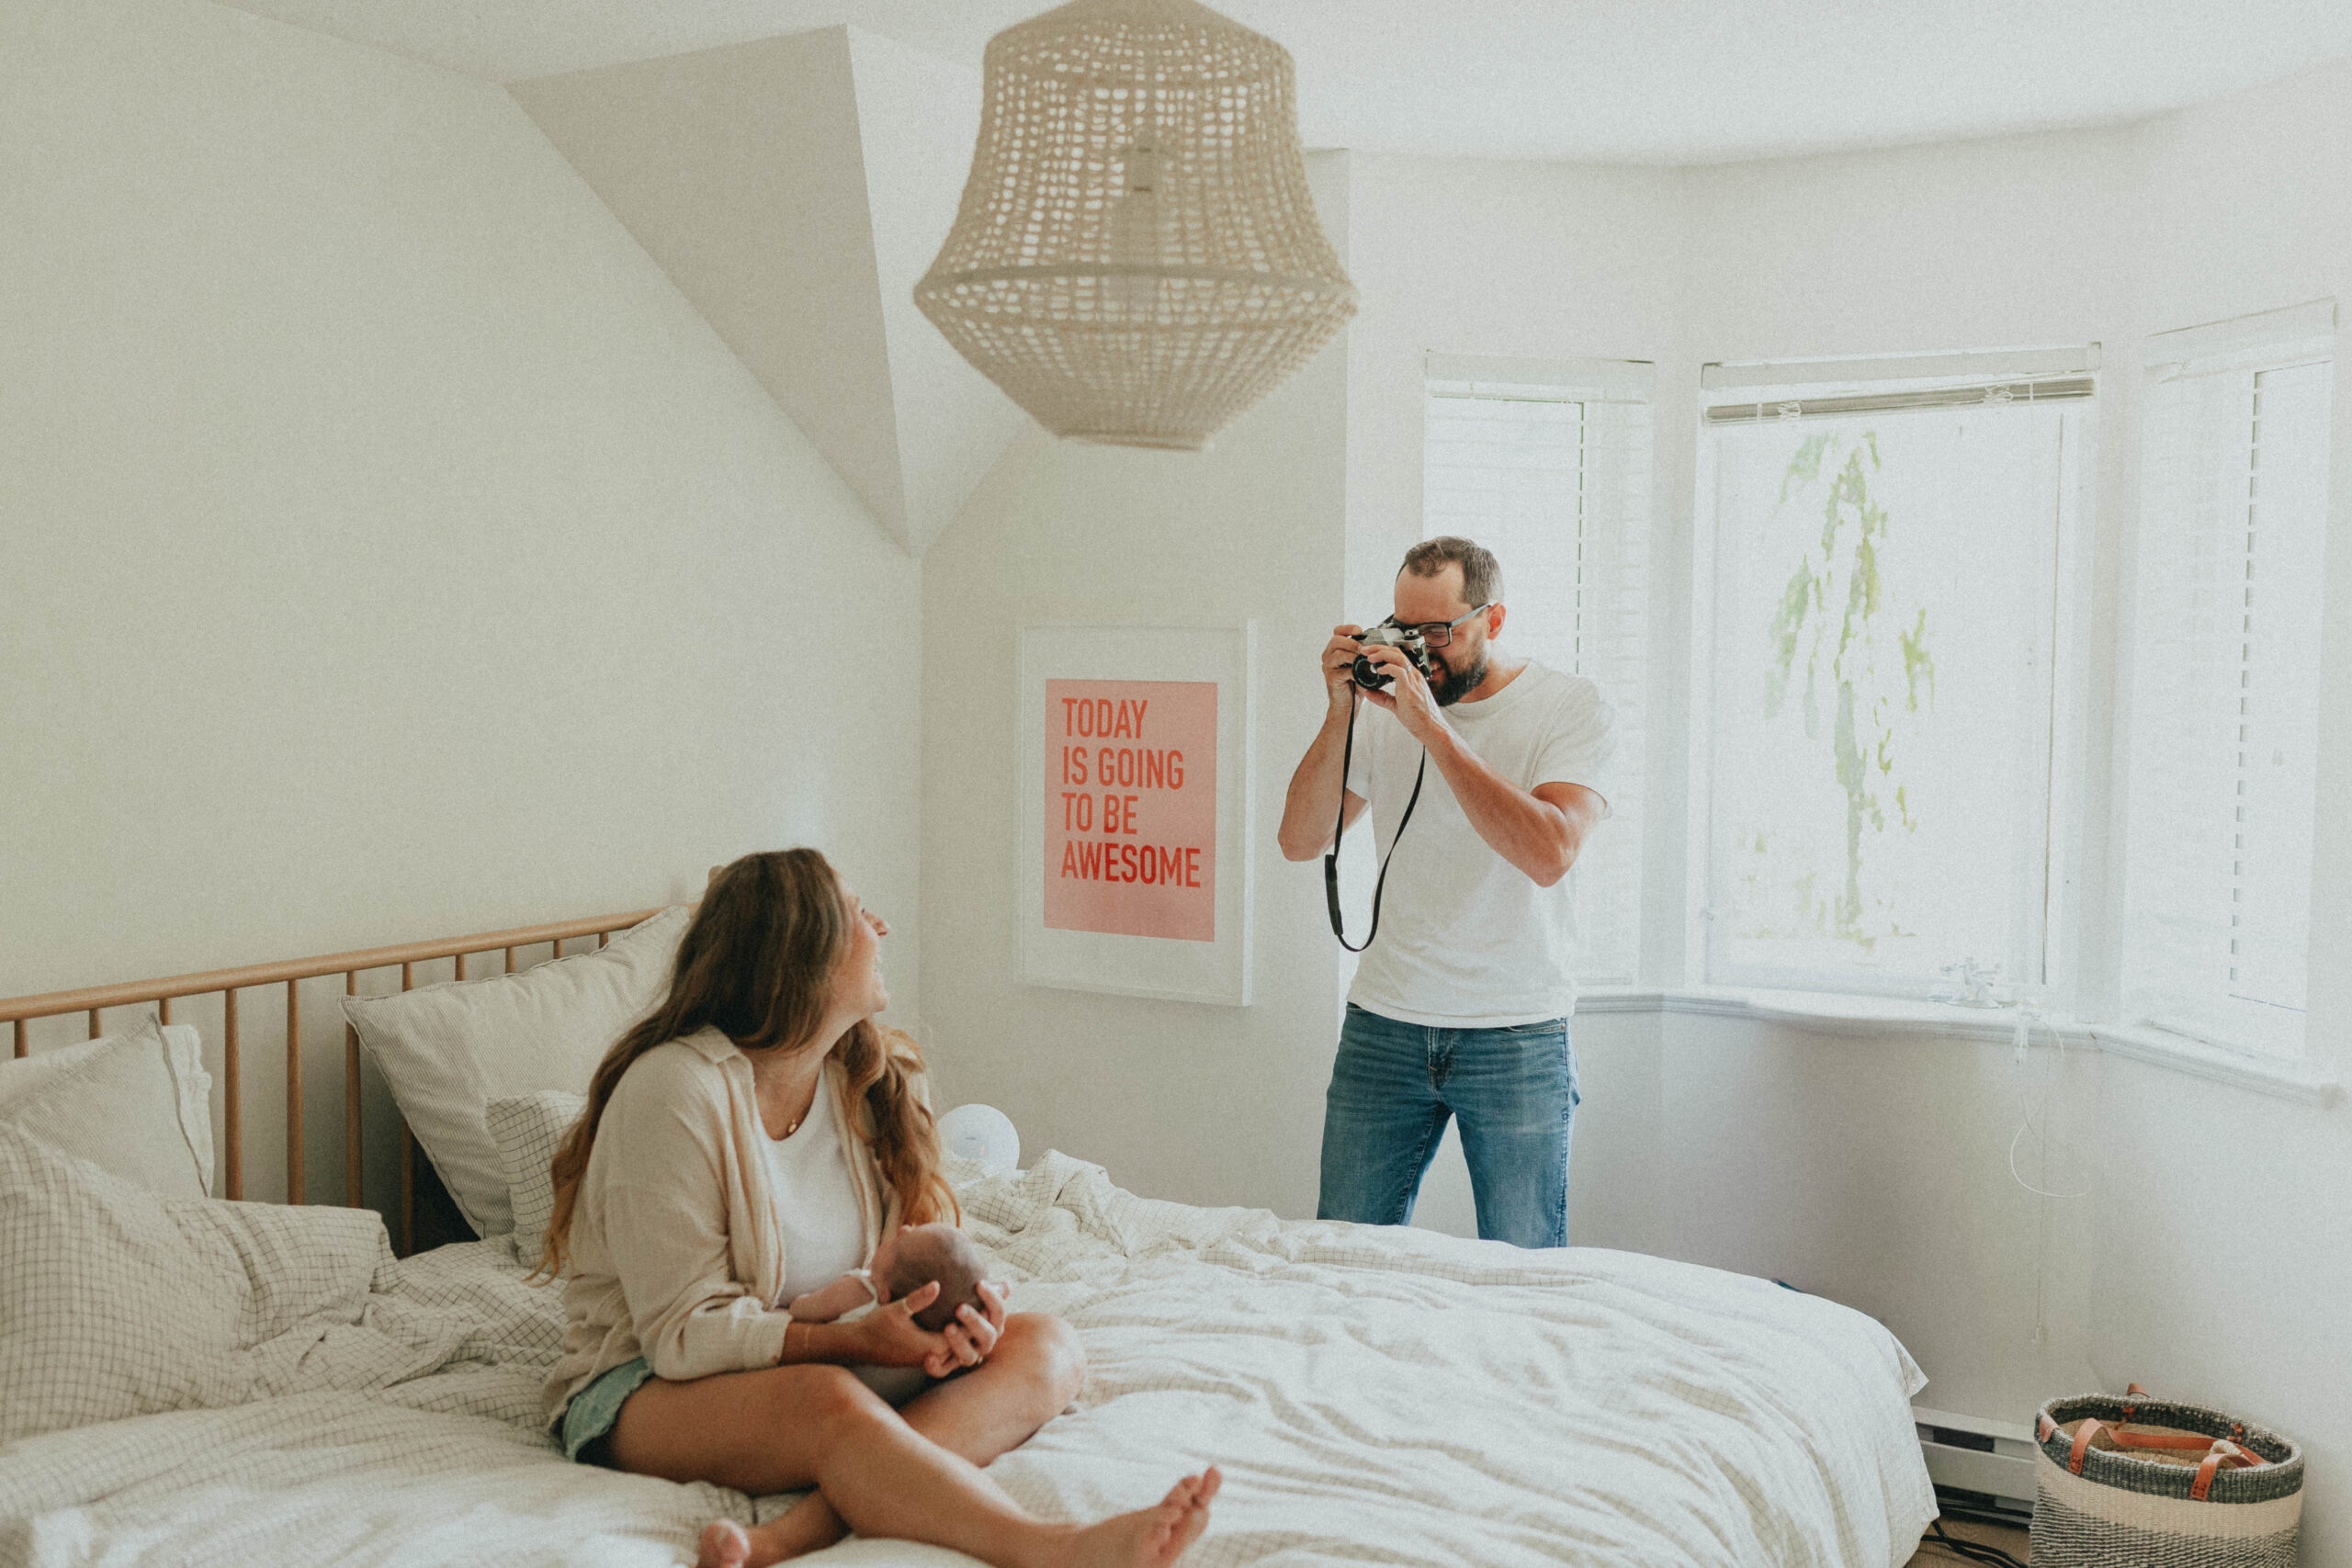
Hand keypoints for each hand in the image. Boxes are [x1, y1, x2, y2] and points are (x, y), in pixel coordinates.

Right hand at [851, 1279, 1010, 1378]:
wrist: (858, 1346)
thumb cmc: (876, 1327)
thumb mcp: (896, 1310)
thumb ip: (917, 1299)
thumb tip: (937, 1285)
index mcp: (934, 1346)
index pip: (969, 1334)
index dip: (982, 1314)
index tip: (988, 1292)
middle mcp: (937, 1355)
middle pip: (973, 1342)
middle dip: (986, 1320)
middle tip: (999, 1294)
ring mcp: (934, 1357)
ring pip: (966, 1346)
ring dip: (976, 1327)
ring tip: (990, 1303)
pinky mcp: (929, 1355)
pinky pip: (955, 1346)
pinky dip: (965, 1332)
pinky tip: (968, 1313)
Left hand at [933, 1280, 1009, 1374]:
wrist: (938, 1332)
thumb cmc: (962, 1310)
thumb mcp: (975, 1300)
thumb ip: (989, 1293)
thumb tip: (1004, 1285)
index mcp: (993, 1325)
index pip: (999, 1313)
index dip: (992, 1299)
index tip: (979, 1283)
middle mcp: (983, 1343)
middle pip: (987, 1336)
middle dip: (975, 1321)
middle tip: (960, 1307)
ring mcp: (968, 1356)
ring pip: (969, 1356)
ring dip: (959, 1343)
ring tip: (948, 1328)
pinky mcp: (948, 1367)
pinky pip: (943, 1370)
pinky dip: (936, 1366)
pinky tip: (928, 1357)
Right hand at [1321, 624, 1365, 707]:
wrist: (1349, 704)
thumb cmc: (1355, 684)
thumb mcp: (1360, 665)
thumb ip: (1364, 653)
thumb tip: (1378, 644)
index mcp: (1335, 649)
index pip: (1337, 632)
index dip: (1348, 628)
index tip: (1359, 630)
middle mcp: (1328, 656)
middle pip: (1335, 640)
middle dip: (1351, 642)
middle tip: (1363, 648)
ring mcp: (1328, 667)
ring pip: (1338, 654)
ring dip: (1353, 656)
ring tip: (1364, 660)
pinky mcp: (1331, 678)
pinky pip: (1342, 671)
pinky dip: (1354, 671)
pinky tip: (1362, 674)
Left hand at [1359, 644, 1441, 740]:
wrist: (1431, 728)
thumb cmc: (1418, 717)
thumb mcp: (1396, 705)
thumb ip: (1383, 698)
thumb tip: (1369, 693)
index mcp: (1411, 677)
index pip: (1397, 656)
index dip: (1382, 651)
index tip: (1369, 653)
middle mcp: (1413, 675)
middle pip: (1397, 652)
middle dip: (1379, 648)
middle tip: (1364, 650)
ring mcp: (1413, 680)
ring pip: (1398, 657)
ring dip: (1382, 654)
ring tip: (1369, 657)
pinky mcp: (1410, 688)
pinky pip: (1399, 671)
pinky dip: (1388, 668)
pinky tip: (1379, 670)